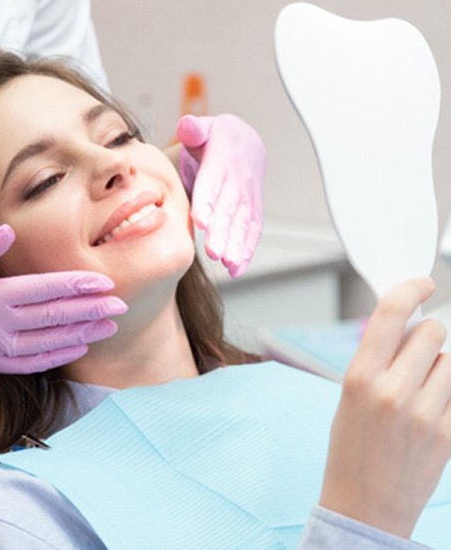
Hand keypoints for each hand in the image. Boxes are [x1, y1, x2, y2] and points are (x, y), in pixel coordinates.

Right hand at [0, 225, 126, 372]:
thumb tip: (9, 231)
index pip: (45, 290)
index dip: (78, 286)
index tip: (106, 284)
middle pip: (54, 318)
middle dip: (91, 311)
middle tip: (122, 306)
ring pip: (48, 344)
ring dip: (82, 335)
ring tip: (109, 328)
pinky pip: (29, 365)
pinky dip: (56, 357)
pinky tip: (77, 348)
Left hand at [176, 114, 266, 277]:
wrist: (246, 143)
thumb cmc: (216, 140)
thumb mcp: (204, 128)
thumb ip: (194, 129)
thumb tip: (187, 125)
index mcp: (223, 160)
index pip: (214, 181)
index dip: (209, 200)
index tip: (201, 220)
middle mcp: (238, 180)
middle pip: (230, 208)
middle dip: (223, 231)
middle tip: (213, 251)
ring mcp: (248, 197)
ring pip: (243, 223)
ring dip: (236, 245)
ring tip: (228, 264)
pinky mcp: (252, 211)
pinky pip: (252, 231)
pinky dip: (247, 251)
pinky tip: (236, 269)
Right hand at [320, 278, 450, 537]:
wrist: (364, 505)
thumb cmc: (350, 448)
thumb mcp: (349, 396)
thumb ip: (377, 358)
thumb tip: (407, 325)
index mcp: (359, 378)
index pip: (391, 315)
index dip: (409, 290)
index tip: (422, 283)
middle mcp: (394, 392)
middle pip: (432, 332)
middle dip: (427, 334)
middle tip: (416, 354)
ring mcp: (427, 414)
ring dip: (440, 365)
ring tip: (422, 391)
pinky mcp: (450, 433)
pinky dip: (449, 391)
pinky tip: (434, 409)